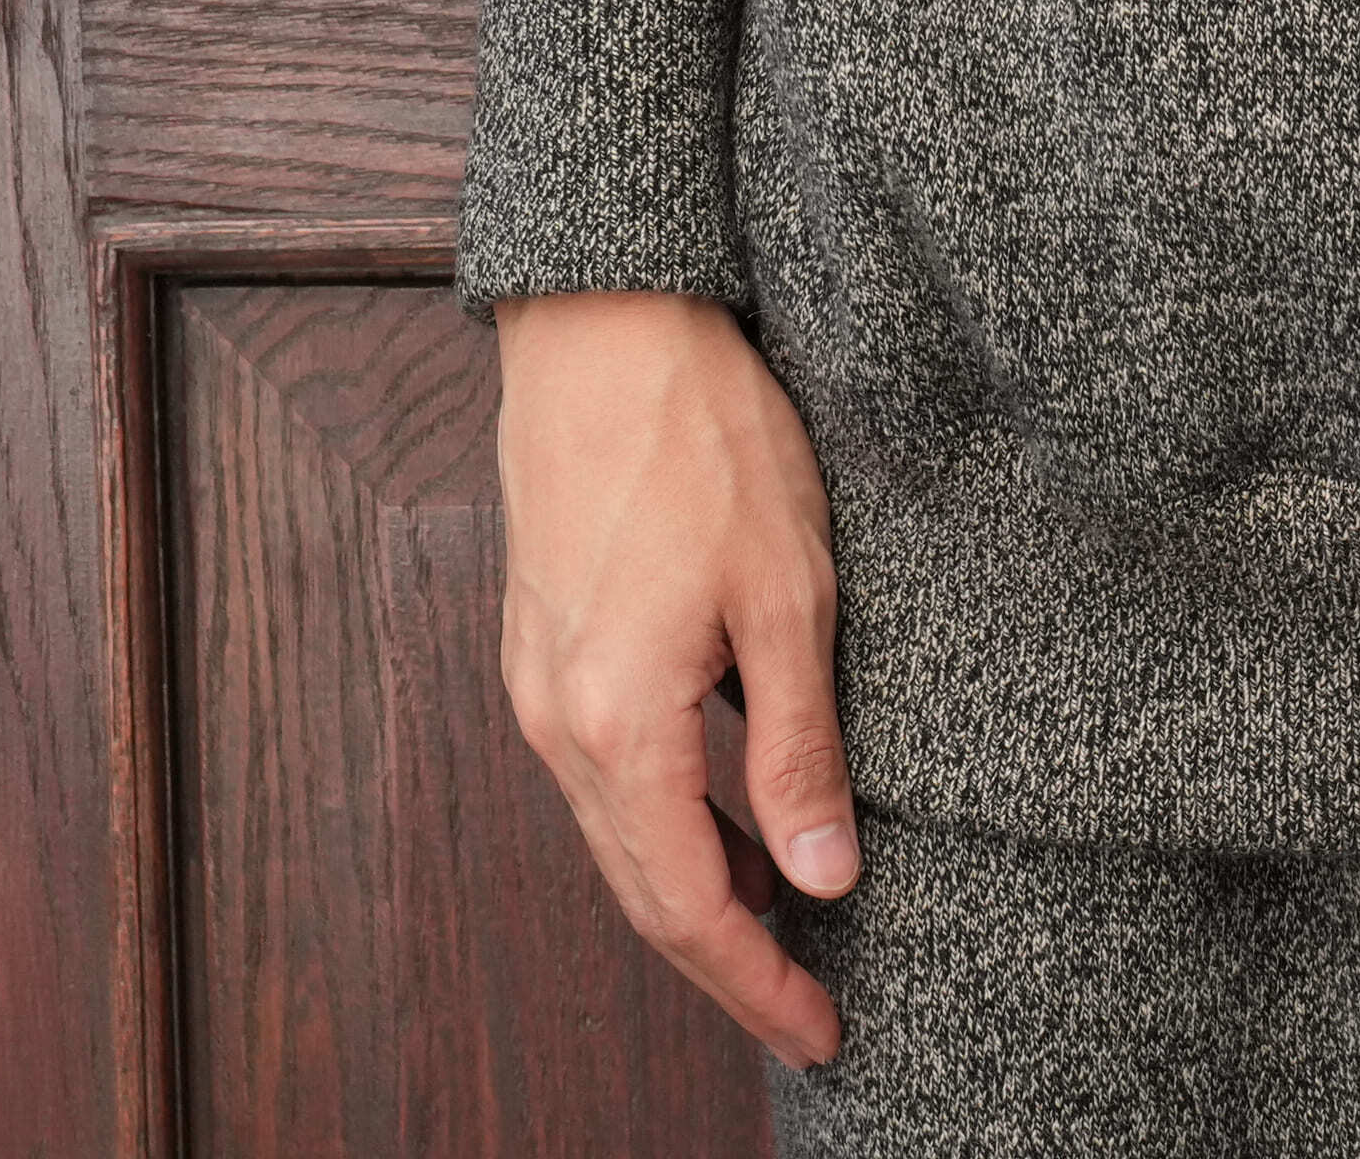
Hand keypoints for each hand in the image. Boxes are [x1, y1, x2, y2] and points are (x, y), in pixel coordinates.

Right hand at [494, 287, 859, 1066]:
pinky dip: (663, 820)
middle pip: (642, 890)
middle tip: (811, 1006)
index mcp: (617, 725)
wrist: (604, 329)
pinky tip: (720, 817)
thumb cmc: (705, 440)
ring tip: (781, 927)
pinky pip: (602, 772)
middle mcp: (556, 725)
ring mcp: (537, 684)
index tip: (823, 1030)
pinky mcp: (542, 643)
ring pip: (617, 835)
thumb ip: (797, 745)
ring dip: (693, 891)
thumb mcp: (787, 593)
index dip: (757, 982)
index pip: (688, 907)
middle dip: (728, 961)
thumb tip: (822, 877)